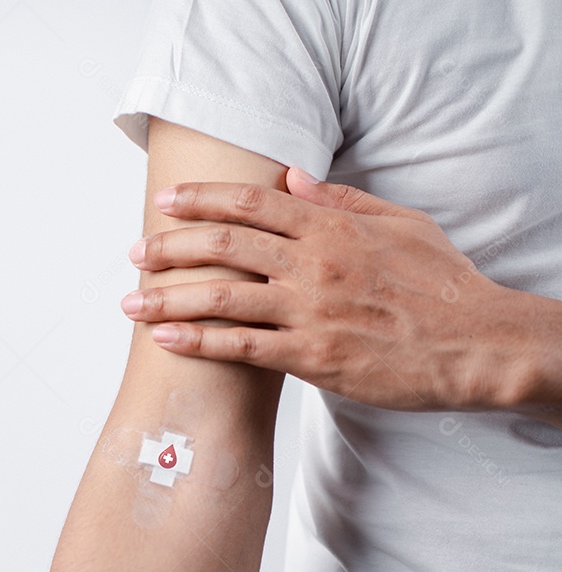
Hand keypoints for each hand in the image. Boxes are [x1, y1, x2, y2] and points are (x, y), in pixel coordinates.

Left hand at [120, 167, 526, 410]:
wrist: (478, 344)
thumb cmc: (442, 284)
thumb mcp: (401, 223)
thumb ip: (342, 200)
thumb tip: (293, 178)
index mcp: (331, 227)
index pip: (250, 203)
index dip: (201, 199)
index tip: (165, 202)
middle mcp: (313, 263)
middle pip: (223, 245)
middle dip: (169, 247)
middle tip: (134, 253)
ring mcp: (311, 311)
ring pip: (222, 297)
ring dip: (168, 298)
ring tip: (131, 304)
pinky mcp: (314, 357)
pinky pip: (243, 347)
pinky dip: (199, 342)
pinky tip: (167, 340)